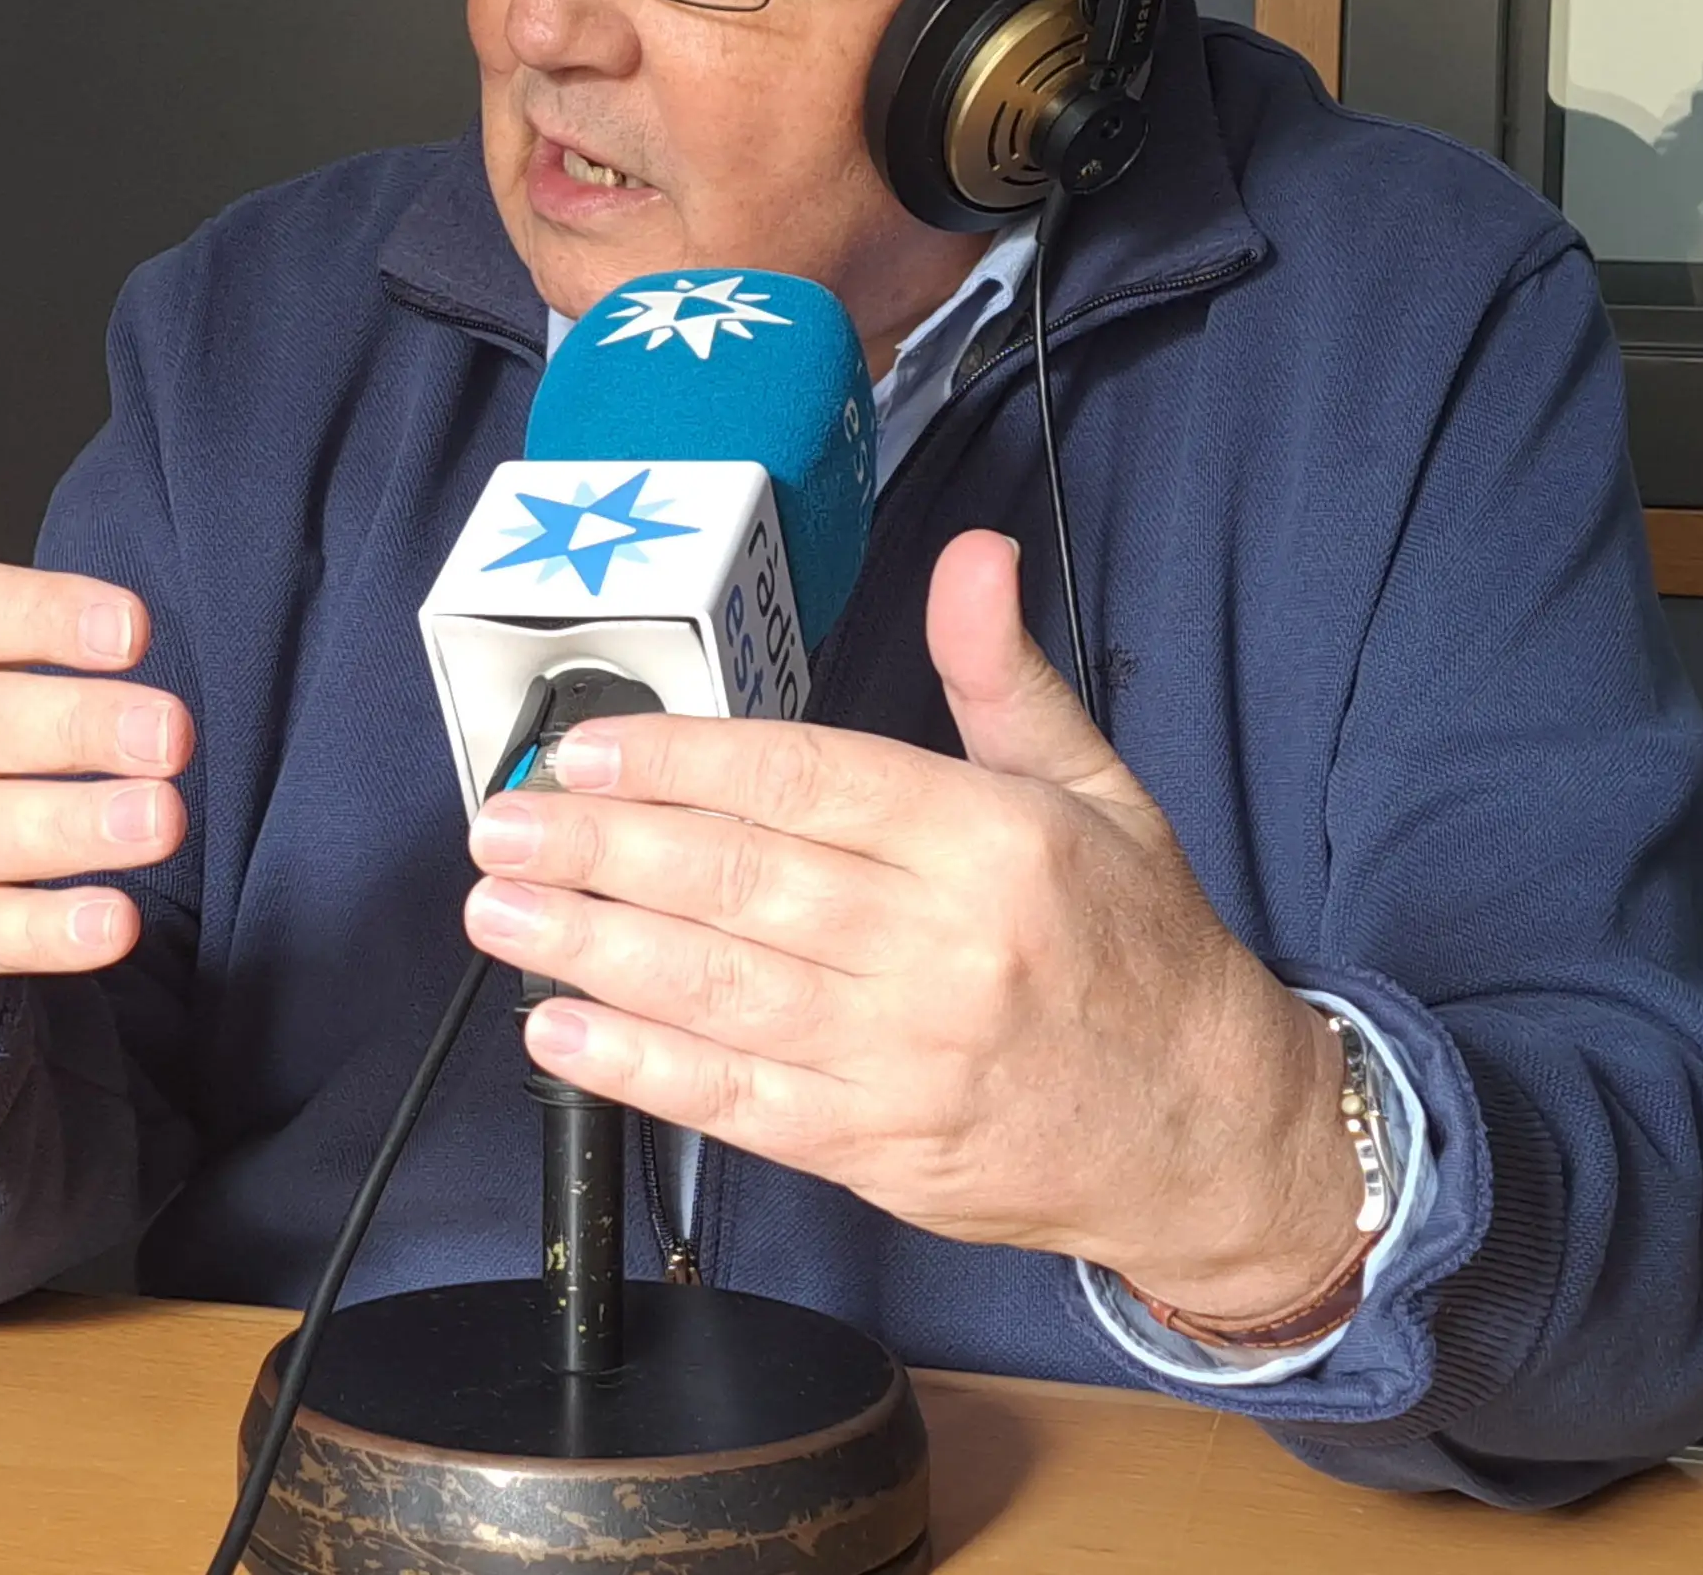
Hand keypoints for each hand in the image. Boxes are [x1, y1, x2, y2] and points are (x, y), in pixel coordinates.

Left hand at [461, 531, 1369, 1320]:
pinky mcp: (876, 1149)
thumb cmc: (1140, 949)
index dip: (685, 762)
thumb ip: (1005, 676)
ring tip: (497, 911)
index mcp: (994, 841)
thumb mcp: (1096, 789)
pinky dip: (641, 1069)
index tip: (587, 751)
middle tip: (500, 825)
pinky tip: (561, 1031)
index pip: (810, 781)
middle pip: (743, 882)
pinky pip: (738, 1102)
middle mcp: (944, 947)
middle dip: (603, 850)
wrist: (1205, 1133)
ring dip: (592, 948)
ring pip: (721, 990)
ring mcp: (904, 1057)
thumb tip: (974, 553)